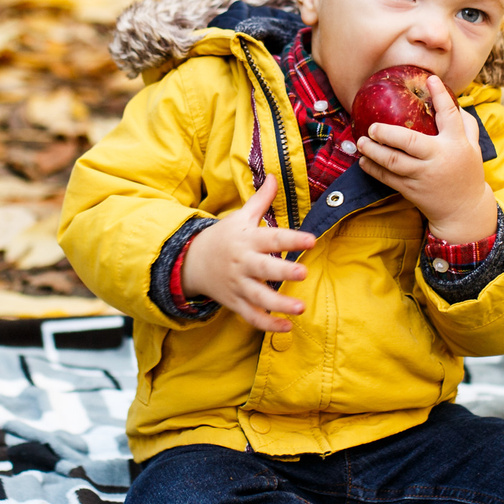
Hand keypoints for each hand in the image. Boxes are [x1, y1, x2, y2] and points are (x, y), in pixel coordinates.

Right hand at [181, 177, 316, 333]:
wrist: (191, 261)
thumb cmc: (224, 236)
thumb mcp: (240, 216)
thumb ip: (261, 200)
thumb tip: (275, 176)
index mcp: (248, 240)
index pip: (272, 238)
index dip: (292, 239)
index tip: (311, 240)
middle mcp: (243, 263)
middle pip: (264, 269)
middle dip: (283, 272)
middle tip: (303, 273)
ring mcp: (239, 285)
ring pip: (259, 298)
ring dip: (279, 305)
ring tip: (300, 309)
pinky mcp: (235, 303)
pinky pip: (252, 317)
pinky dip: (268, 325)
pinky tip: (287, 328)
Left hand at [356, 75, 496, 243]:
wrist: (464, 210)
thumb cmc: (467, 172)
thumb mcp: (474, 147)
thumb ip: (466, 124)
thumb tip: (451, 100)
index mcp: (457, 144)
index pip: (449, 115)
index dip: (440, 96)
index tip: (430, 79)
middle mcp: (439, 158)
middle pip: (409, 142)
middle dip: (387, 133)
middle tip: (372, 127)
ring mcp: (424, 176)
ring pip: (394, 162)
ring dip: (374, 152)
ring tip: (361, 142)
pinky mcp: (412, 191)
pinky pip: (388, 178)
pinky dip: (373, 170)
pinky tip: (363, 161)